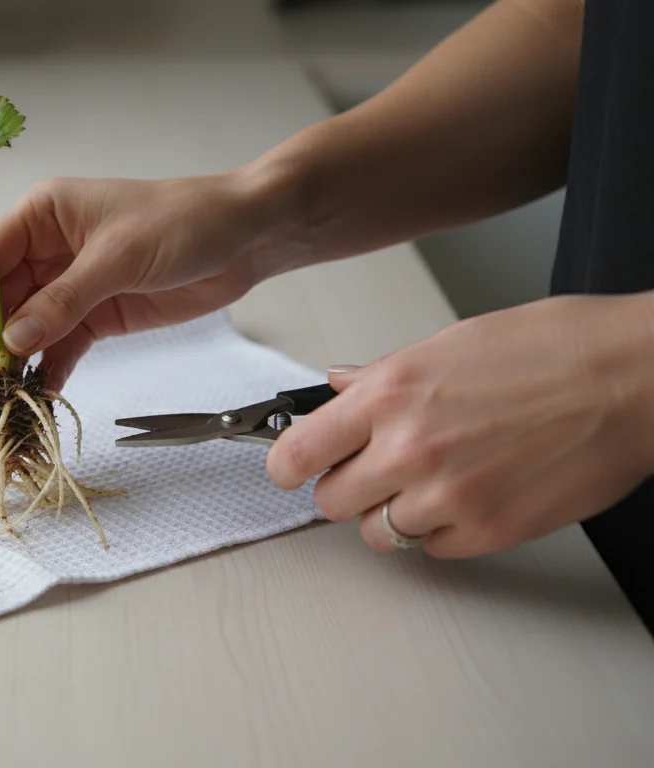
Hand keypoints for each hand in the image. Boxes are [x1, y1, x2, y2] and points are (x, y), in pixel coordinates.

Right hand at [0, 171, 301, 389]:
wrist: (246, 236)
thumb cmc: (183, 221)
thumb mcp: (118, 257)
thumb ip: (63, 300)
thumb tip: (12, 339)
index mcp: (44, 214)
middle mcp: (50, 248)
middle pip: (1, 298)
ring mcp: (73, 284)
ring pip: (28, 325)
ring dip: (14, 359)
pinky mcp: (98, 314)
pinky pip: (62, 344)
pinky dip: (50, 367)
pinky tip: (40, 391)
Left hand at [267, 293, 653, 557]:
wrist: (634, 380)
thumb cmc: (556, 349)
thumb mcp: (450, 343)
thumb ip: (382, 376)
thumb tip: (337, 387)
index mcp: (390, 394)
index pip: (296, 454)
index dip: (288, 463)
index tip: (293, 466)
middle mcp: (409, 449)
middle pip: (329, 502)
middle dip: (346, 487)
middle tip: (374, 467)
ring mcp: (448, 496)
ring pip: (378, 534)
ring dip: (392, 513)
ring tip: (431, 480)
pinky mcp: (487, 532)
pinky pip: (431, 550)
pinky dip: (440, 530)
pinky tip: (469, 494)